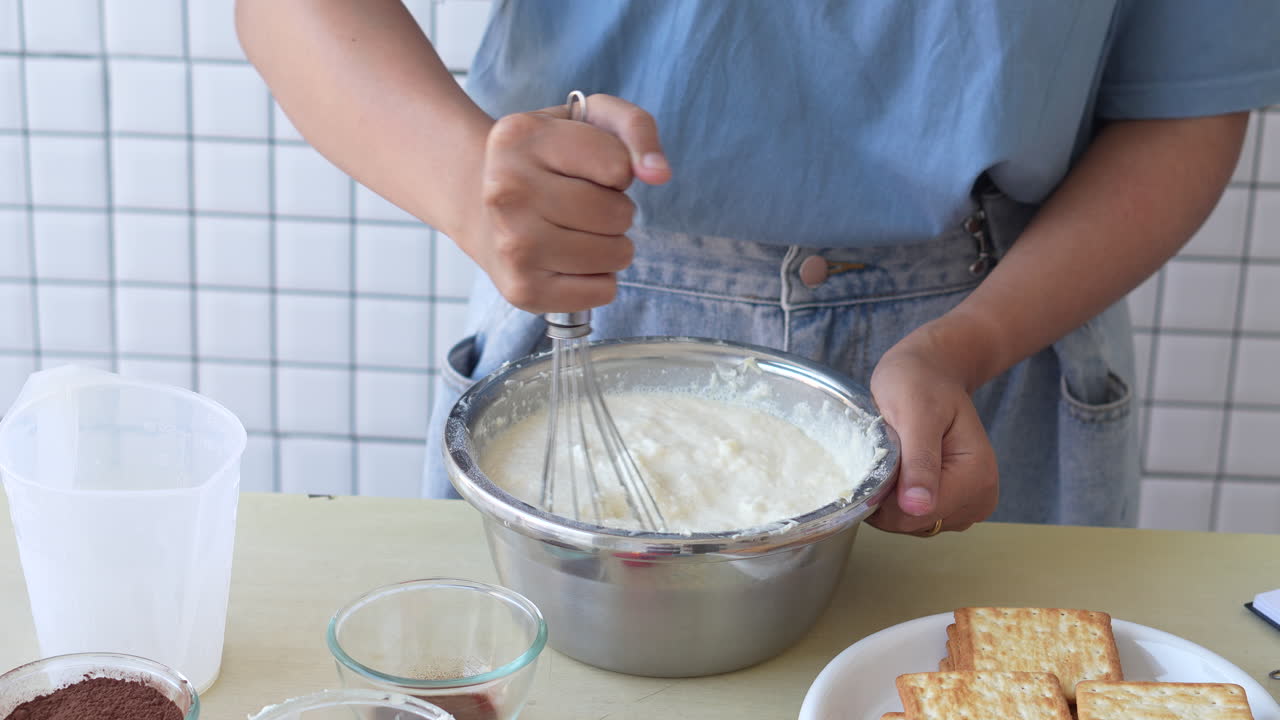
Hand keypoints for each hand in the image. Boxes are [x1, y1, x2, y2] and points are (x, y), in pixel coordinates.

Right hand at [457, 94, 671, 313]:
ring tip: (577, 232)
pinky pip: (603, 292)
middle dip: (617, 210)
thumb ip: (635, 127)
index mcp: (519, 138)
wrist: (480, 205)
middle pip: (619, 214)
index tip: (586, 169)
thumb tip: (659, 172)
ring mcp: (512, 246)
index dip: (618, 170)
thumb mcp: (588, 120)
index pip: (619, 166)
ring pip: (616, 255)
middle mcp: (506, 192)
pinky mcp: (523, 290)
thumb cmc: (547, 160)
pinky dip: (599, 279)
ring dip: (611, 245)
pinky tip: (570, 261)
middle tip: (582, 205)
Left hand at [866, 327, 999, 534]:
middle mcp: (980, 499)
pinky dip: (897, 499)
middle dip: (888, 497)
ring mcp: (967, 505)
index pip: (918, 516)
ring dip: (891, 497)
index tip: (878, 461)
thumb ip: (919, 461)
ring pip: (912, 524)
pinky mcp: (953, 506)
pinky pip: (914, 518)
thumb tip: (918, 508)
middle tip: (887, 452)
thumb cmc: (919, 383)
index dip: (885, 498)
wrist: (929, 371)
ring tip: (895, 457)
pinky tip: (899, 468)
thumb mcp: (915, 413)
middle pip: (915, 524)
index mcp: (977, 478)